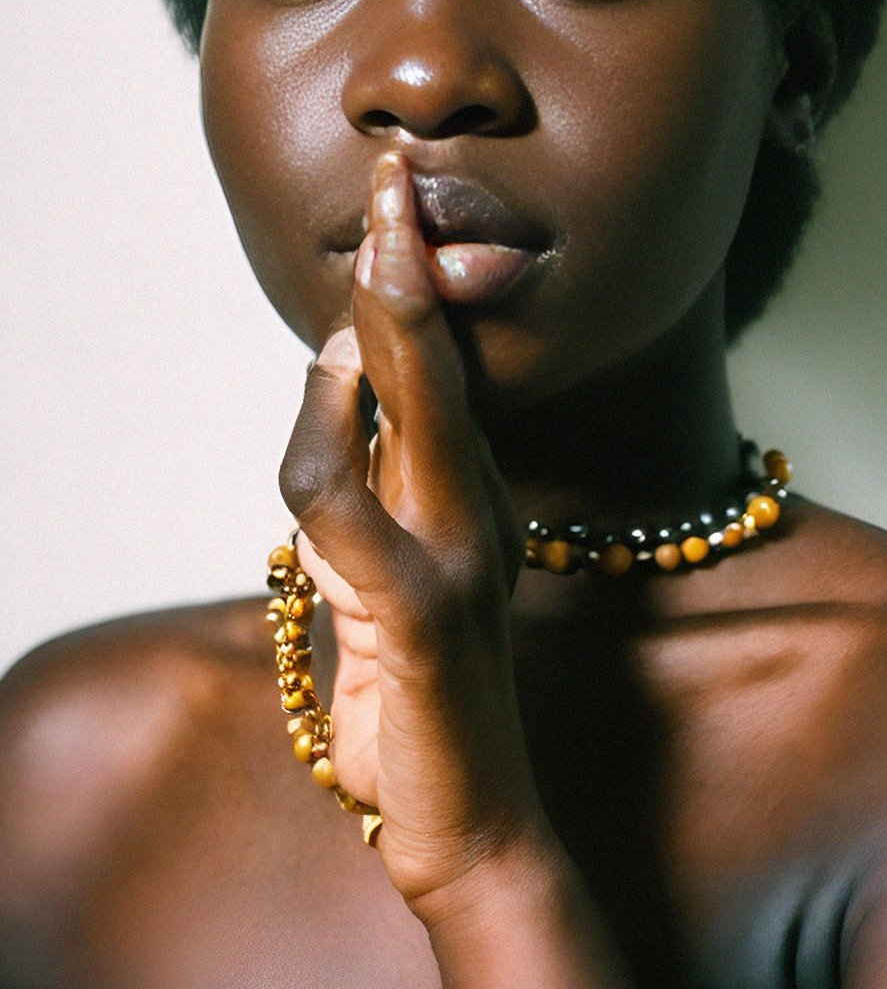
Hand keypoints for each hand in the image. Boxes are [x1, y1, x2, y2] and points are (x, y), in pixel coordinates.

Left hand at [279, 151, 548, 914]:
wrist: (466, 810)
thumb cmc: (416, 678)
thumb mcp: (388, 553)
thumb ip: (371, 462)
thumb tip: (336, 362)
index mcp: (461, 483)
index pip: (434, 358)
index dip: (414, 272)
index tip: (397, 192)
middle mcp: (472, 501)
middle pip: (435, 361)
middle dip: (409, 262)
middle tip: (395, 178)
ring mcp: (459, 553)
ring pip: (414, 412)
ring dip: (377, 333)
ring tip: (368, 266)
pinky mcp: (425, 614)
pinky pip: (353, 520)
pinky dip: (326, 463)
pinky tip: (313, 434)